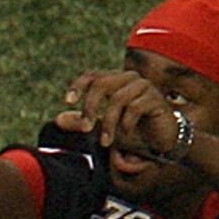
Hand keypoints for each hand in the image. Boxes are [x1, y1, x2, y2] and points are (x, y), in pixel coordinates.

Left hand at [70, 68, 196, 162]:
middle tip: (85, 129)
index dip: (78, 85)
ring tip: (106, 142)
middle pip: (102, 84)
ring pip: (118, 99)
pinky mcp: (156, 99)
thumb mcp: (102, 127)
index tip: (68, 102)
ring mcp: (144, 87)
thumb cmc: (130, 129)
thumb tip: (58, 119)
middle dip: (90, 108)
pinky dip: (127, 123)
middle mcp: (129, 79)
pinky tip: (126, 133)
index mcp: (114, 81)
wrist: (160, 138)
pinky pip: (135, 107)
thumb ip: (82, 122)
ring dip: (108, 124)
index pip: (92, 76)